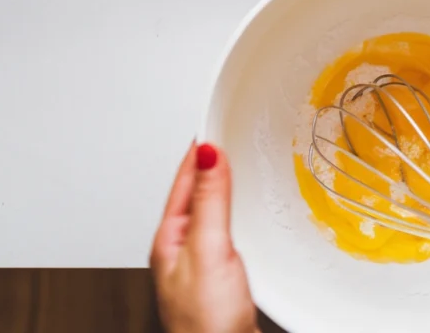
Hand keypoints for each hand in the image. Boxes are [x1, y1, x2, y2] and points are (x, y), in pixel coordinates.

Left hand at [150, 141, 257, 332]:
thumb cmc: (206, 323)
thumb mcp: (208, 250)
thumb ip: (209, 202)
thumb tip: (206, 153)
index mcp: (171, 238)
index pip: (185, 178)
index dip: (201, 148)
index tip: (215, 118)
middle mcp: (187, 248)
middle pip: (200, 192)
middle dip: (216, 162)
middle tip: (233, 131)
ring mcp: (208, 261)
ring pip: (219, 211)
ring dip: (231, 187)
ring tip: (246, 161)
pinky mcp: (231, 274)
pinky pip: (236, 230)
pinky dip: (245, 212)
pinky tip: (258, 210)